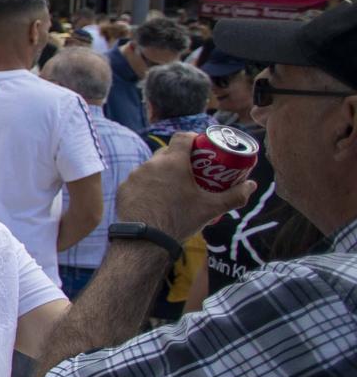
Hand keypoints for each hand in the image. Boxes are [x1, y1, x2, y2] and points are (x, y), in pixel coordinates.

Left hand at [115, 133, 254, 241]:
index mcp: (173, 162)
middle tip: (191, 170)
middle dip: (179, 158)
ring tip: (173, 187)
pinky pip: (138, 180)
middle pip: (167, 152)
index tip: (201, 146)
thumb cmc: (181, 220)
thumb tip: (252, 185)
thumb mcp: (212, 208)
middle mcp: (151, 164)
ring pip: (151, 167)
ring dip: (162, 172)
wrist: (147, 240)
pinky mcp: (124, 188)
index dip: (193, 138)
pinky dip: (147, 185)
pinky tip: (155, 197)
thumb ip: (235, 195)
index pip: (183, 137)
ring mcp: (135, 175)